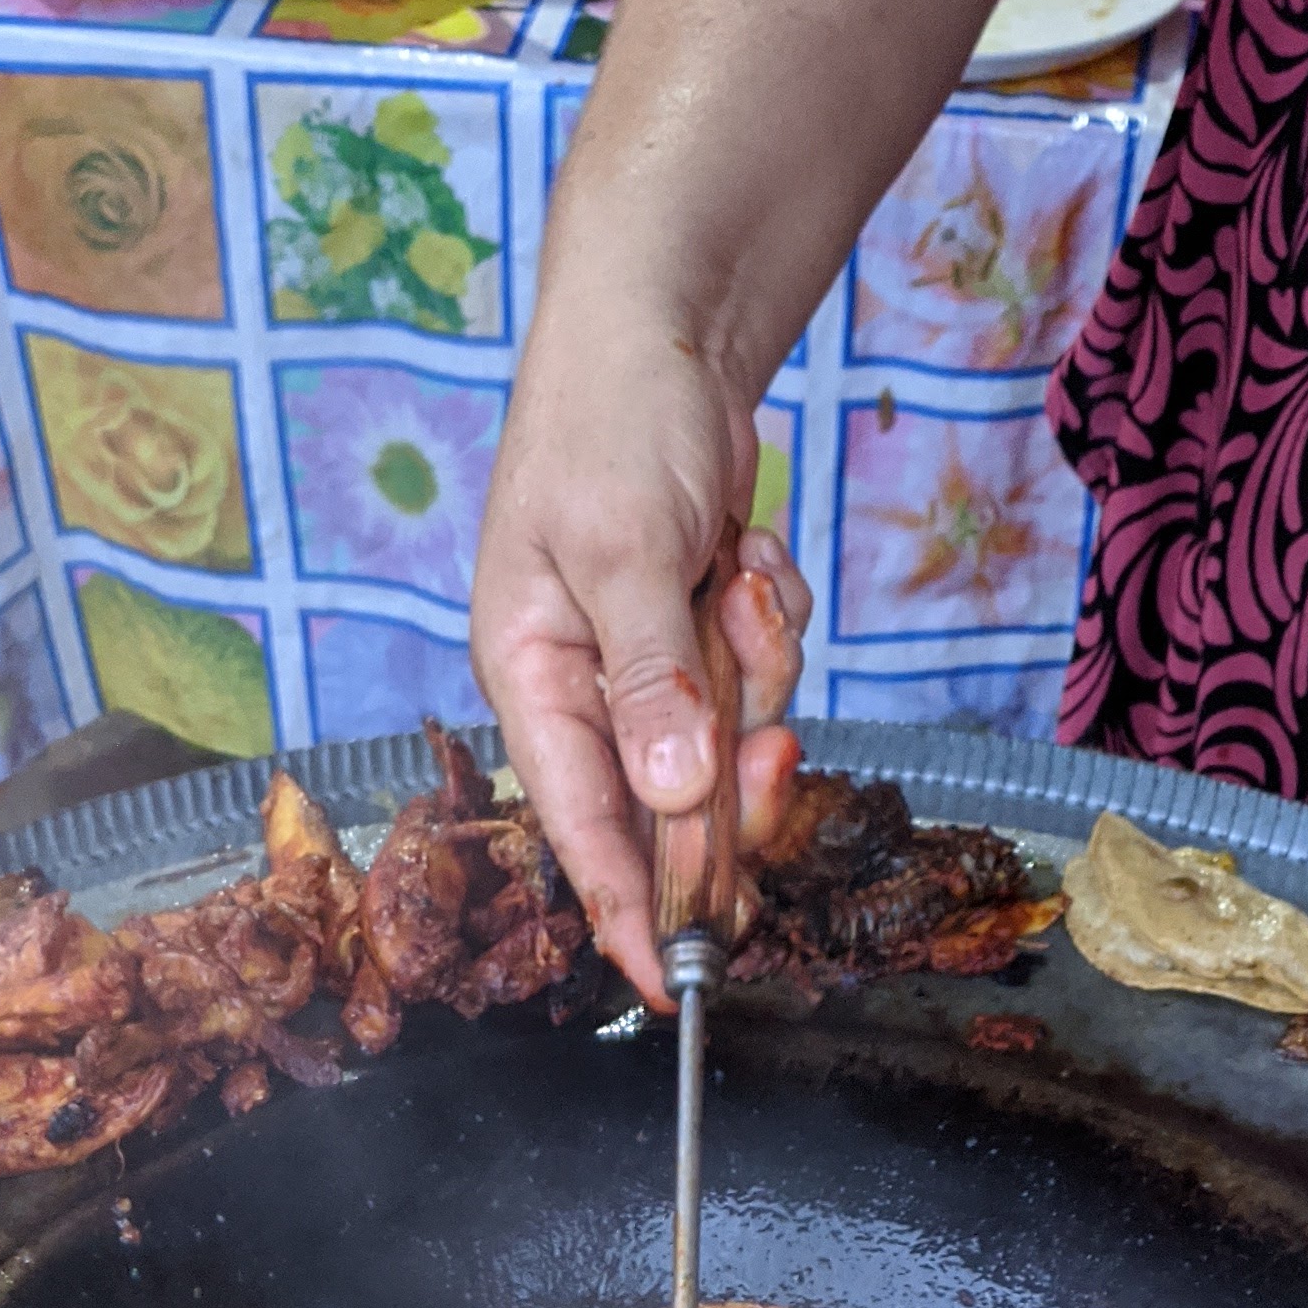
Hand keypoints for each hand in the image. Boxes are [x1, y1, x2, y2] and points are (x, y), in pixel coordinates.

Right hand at [472, 325, 810, 1003]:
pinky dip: (772, 621)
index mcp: (532, 677)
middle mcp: (587, 688)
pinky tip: (746, 555)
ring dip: (758, 665)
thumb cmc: (612, 418)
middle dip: (732, 773)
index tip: (672, 986)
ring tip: (734, 575)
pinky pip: (764, 675)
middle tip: (775, 749)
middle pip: (671, 804)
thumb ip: (652, 677)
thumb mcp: (625, 546)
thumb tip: (674, 793)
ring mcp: (651, 664)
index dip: (627, 911)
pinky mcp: (704, 635)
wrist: (663, 321)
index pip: (579, 825)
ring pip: (734, 737)